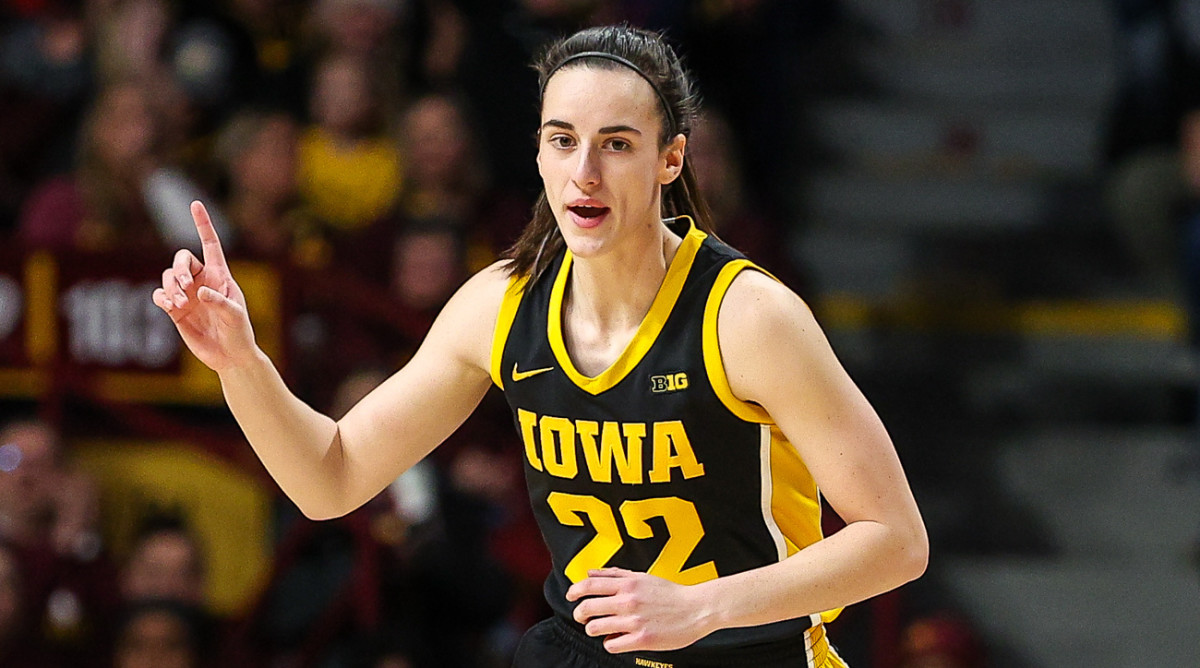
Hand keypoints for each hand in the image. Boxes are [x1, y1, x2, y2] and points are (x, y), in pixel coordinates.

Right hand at [152, 201, 254, 371]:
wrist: (230, 356)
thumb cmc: (239, 332)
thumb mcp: (235, 316)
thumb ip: (220, 302)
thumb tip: (199, 292)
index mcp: (220, 275)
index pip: (210, 244)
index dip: (203, 224)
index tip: (195, 204)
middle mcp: (202, 281)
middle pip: (181, 259)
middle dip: (179, 269)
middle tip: (186, 287)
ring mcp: (187, 295)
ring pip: (168, 277)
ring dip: (170, 287)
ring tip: (181, 304)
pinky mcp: (175, 311)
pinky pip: (159, 295)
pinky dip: (161, 297)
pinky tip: (170, 306)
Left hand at [566, 567, 716, 653]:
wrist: (698, 609)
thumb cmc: (671, 593)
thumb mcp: (643, 577)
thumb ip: (616, 574)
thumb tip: (590, 573)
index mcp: (628, 584)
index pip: (589, 585)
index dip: (574, 592)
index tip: (570, 597)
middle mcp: (628, 601)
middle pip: (587, 608)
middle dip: (580, 614)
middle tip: (583, 617)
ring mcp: (634, 621)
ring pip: (595, 628)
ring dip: (593, 629)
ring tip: (601, 629)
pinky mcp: (642, 640)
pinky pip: (611, 645)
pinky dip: (610, 643)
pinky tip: (617, 639)